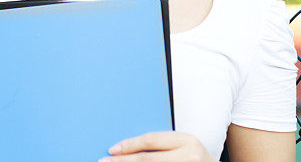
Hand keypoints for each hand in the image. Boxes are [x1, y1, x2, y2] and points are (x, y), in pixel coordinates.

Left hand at [98, 131, 215, 161]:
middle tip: (104, 161)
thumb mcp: (184, 148)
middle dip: (123, 161)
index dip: (129, 145)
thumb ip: (163, 146)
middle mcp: (191, 156)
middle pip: (148, 159)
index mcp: (188, 141)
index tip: (112, 149)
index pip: (152, 140)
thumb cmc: (195, 160)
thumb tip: (126, 147)